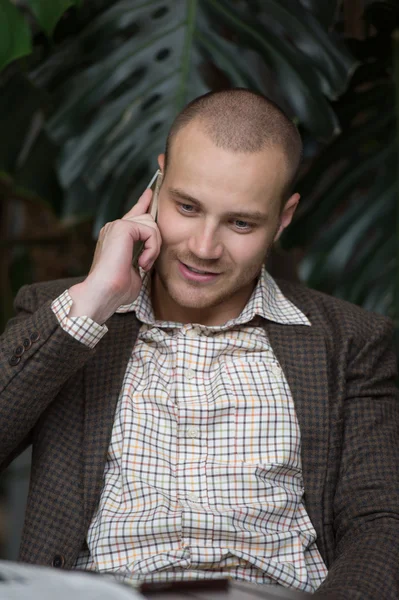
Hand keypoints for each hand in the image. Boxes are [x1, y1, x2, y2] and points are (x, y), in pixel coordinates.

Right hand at [69, 188, 161, 323]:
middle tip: (146, 263)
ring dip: (154, 247)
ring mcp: (117, 225)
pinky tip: (142, 262)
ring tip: (143, 264)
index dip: (144, 203)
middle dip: (156, 241)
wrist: (103, 293)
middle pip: (149, 219)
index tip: (150, 193)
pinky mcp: (122, 227)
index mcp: (116, 236)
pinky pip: (150, 230)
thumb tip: (151, 256)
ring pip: (151, 224)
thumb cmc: (117, 290)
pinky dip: (152, 248)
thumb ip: (143, 257)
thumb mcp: (134, 271)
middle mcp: (114, 227)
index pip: (134, 214)